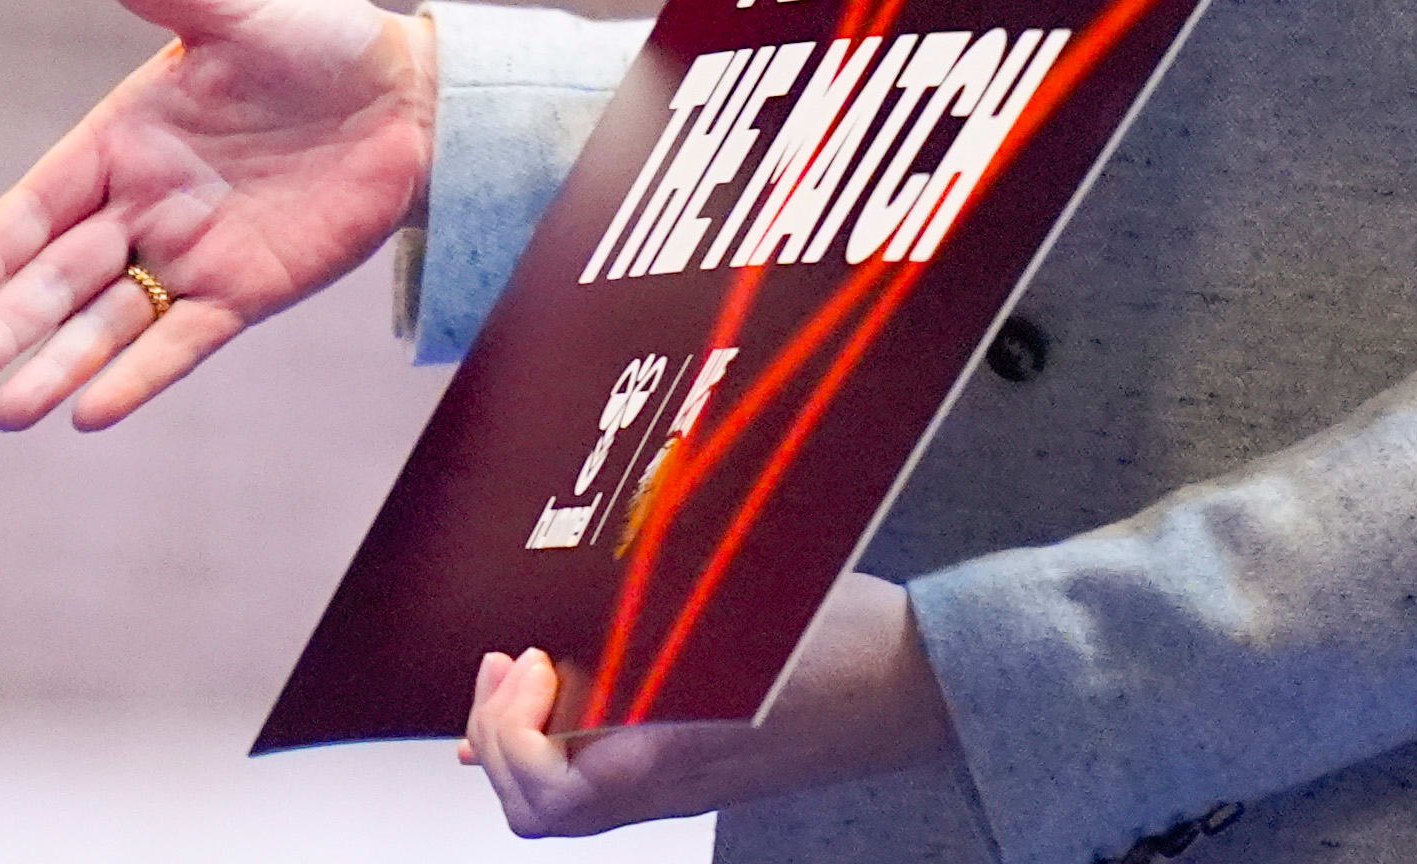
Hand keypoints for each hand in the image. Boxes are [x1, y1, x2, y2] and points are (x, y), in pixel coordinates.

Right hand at [0, 0, 437, 429]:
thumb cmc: (313, 40)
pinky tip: (91, 413)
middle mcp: (144, 204)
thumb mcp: (231, 8)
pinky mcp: (247, 293)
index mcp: (122, 138)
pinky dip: (138, 377)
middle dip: (5, 325)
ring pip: (108, 322)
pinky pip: (182, 343)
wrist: (408, 97)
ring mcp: (192, 255)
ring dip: (58, 365)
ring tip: (7, 411)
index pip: (36, 204)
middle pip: (59, 278)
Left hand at [463, 577, 950, 833]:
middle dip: (497, 736)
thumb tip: (566, 611)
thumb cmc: (848, 642)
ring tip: (516, 676)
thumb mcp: (737, 604)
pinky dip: (551, 751)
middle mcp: (671, 785)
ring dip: (518, 744)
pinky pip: (598, 786)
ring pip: (565, 806)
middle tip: (505, 665)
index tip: (529, 657)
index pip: (549, 788)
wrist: (919, 685)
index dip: (512, 725)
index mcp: (676, 752)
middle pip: (541, 812)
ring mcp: (683, 786)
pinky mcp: (696, 772)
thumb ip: (645, 613)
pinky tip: (543, 703)